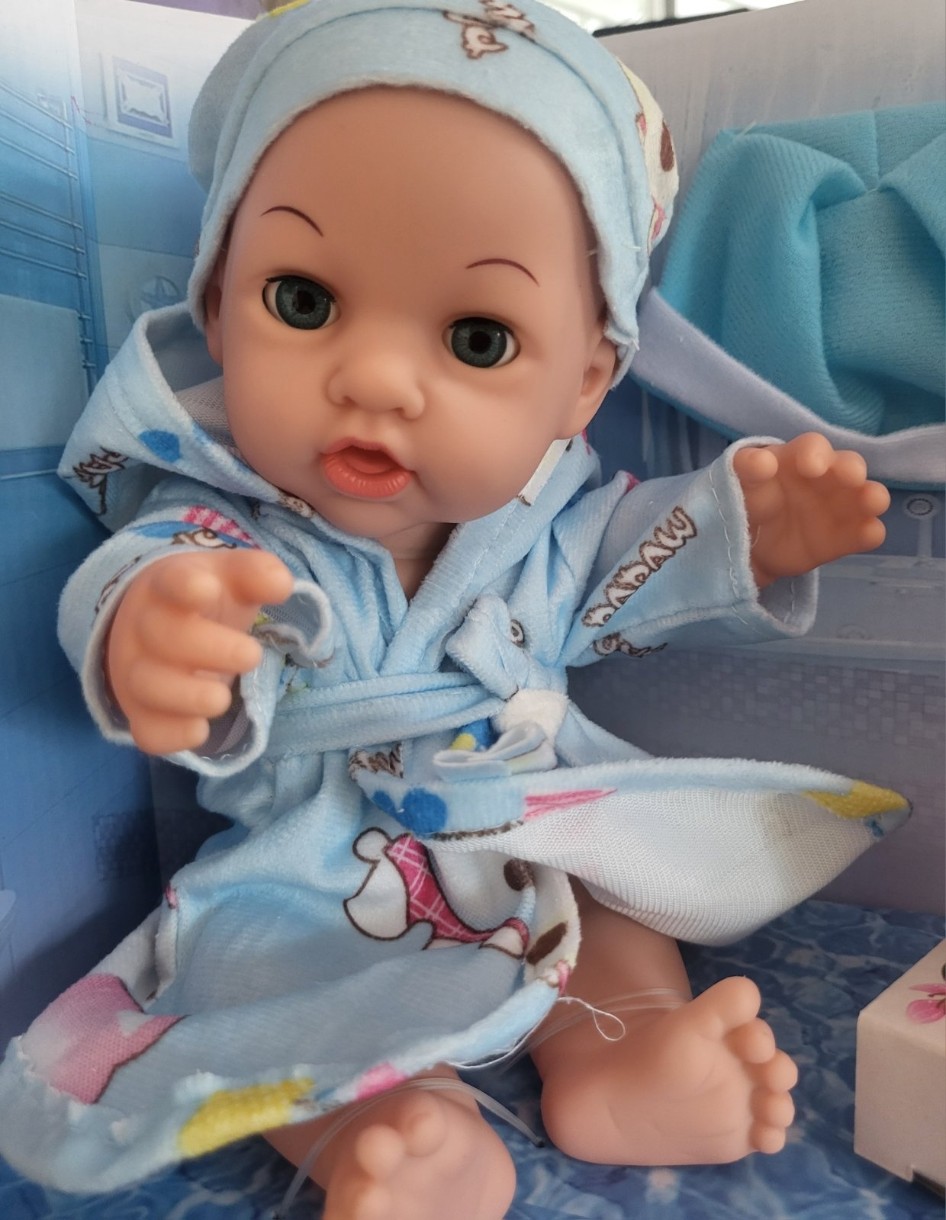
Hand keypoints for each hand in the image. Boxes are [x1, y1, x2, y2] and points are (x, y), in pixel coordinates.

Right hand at [106, 548, 293, 754]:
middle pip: (162, 637)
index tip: (208, 590)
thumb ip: (257, 574)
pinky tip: (199, 731)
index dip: (184, 586)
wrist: (154, 624)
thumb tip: (282, 584)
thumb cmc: (204, 600)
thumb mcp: (231, 578)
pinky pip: (146, 729)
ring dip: (186, 696)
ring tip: (222, 698)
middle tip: (252, 655)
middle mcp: (144, 628)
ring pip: (147, 685)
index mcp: (168, 587)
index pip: (170, 581)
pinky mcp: (141, 711)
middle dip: (207, 649)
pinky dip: (169, 735)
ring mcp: (137, 671)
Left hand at [732, 433, 889, 588]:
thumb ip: (746, 468)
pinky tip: (870, 534)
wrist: (743, 543)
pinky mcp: (841, 539)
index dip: (815, 453)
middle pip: (848, 465)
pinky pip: (862, 533)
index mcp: (798, 459)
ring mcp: (837, 508)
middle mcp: (825, 479)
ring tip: (873, 502)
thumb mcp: (738, 481)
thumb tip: (761, 461)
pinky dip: (870, 533)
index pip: (812, 447)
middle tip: (852, 478)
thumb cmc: (744, 498)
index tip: (812, 466)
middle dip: (852, 470)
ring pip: (864, 496)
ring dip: (872, 496)